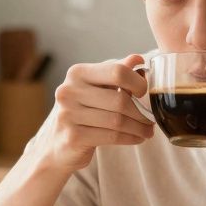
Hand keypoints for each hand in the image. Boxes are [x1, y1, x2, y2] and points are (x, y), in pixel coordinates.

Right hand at [29, 54, 153, 174]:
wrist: (54, 145)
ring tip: (147, 131)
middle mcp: (69, 91)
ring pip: (117, 120)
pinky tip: (137, 138)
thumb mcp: (94, 89)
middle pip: (120, 100)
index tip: (146, 93)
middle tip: (151, 119)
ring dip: (138, 127)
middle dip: (141, 112)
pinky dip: (130, 138)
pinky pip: (111, 136)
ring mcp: (68, 114)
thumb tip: (137, 59)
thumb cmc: (80, 113)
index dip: (137, 82)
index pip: (117, 71)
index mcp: (77, 73)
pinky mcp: (73, 137)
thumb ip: (114, 73)